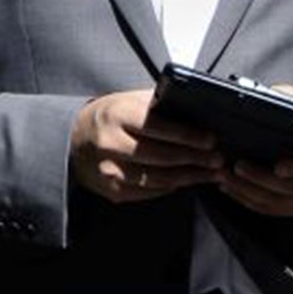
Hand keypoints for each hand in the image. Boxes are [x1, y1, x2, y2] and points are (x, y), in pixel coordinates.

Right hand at [70, 89, 221, 201]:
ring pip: (158, 178)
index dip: (189, 136)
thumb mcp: (130, 101)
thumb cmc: (111, 116)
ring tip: (211, 173)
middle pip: (162, 157)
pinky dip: (171, 187)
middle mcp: (110, 143)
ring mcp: (109, 170)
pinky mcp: (111, 189)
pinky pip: (148, 192)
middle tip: (218, 160)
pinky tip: (187, 181)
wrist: (73, 139)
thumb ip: (159, 104)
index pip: (160, 128)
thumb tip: (198, 108)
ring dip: (190, 177)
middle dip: (196, 159)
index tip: (211, 140)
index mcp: (118, 115)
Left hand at [216, 85, 292, 217]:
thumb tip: (252, 96)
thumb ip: (284, 100)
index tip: (275, 167)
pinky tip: (235, 190)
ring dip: (251, 194)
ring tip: (226, 179)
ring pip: (284, 204)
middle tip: (233, 167)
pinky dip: (255, 203)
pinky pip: (280, 211)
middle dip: (260, 180)